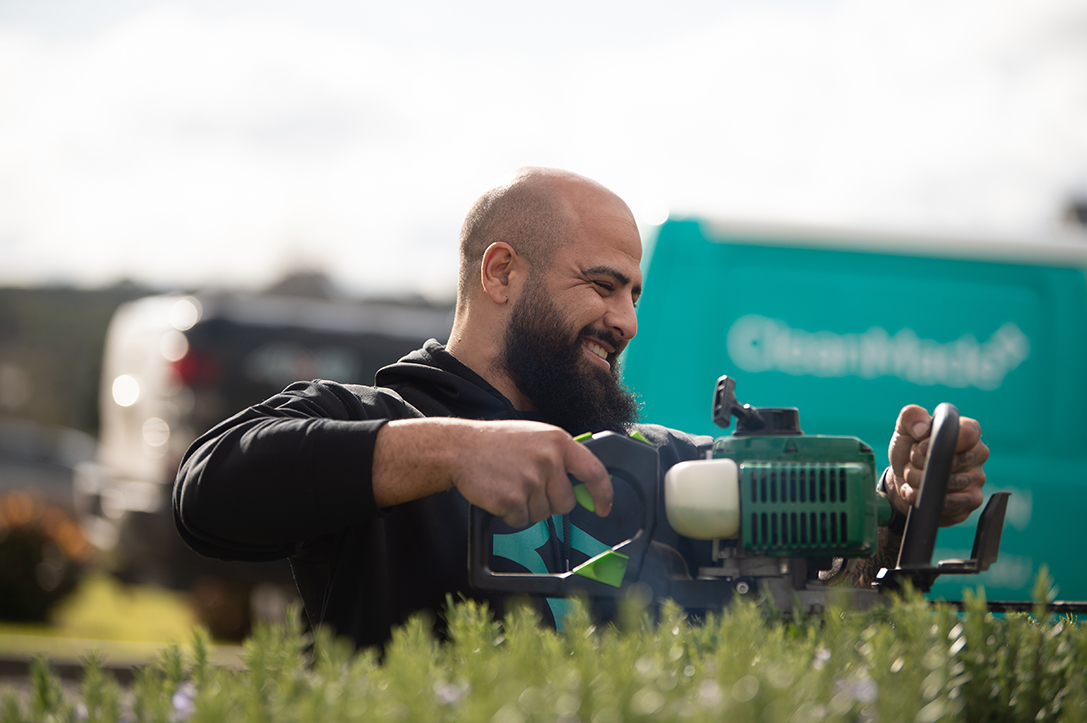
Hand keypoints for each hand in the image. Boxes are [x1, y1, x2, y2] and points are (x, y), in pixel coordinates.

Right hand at [373, 418, 613, 527]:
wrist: (460, 448)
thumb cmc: (498, 443)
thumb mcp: (536, 437)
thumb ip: (561, 457)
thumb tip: (586, 485)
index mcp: (558, 442)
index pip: (594, 472)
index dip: (603, 494)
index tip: (603, 508)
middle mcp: (548, 460)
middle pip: (566, 503)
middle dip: (550, 503)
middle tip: (528, 486)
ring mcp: (530, 481)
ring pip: (542, 514)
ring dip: (527, 507)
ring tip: (510, 484)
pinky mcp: (511, 500)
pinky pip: (521, 521)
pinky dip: (510, 515)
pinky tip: (499, 494)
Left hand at [884, 405, 988, 526]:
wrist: (902, 479)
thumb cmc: (909, 450)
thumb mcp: (904, 428)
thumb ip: (911, 416)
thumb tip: (923, 429)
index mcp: (967, 431)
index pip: (968, 433)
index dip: (939, 441)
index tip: (920, 447)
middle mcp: (978, 454)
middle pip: (953, 461)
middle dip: (922, 464)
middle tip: (912, 462)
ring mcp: (978, 478)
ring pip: (949, 483)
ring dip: (920, 481)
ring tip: (911, 476)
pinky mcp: (972, 500)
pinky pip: (951, 503)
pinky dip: (925, 498)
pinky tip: (913, 492)